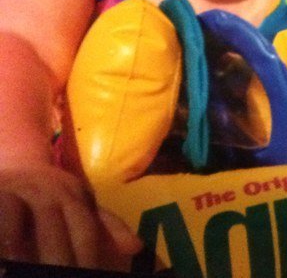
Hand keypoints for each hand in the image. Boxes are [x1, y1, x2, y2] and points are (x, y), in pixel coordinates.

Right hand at [0, 165, 141, 268]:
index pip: (84, 229)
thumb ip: (106, 225)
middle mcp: (45, 191)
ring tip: (23, 272)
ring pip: (15, 229)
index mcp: (73, 195)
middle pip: (52, 231)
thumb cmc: (52, 193)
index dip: (86, 256)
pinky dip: (2, 243)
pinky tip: (5, 261)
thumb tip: (135, 248)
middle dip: (58, 260)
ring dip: (19, 254)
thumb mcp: (81, 203)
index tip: (89, 275)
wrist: (16, 158)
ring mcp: (14, 191)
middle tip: (62, 276)